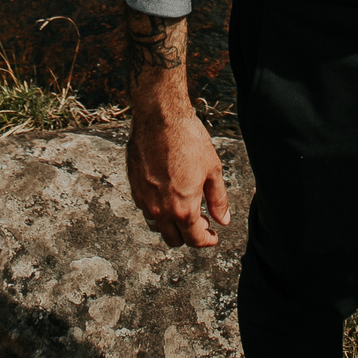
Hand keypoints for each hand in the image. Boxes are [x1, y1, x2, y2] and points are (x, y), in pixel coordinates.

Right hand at [126, 108, 230, 247]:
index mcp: (182, 209)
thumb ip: (218, 199)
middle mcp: (160, 210)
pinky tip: (168, 192)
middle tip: (201, 221)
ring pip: (157, 225)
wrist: (159, 117)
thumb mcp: (213, 170)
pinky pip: (146, 208)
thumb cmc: (188, 139)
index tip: (212, 235)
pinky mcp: (134, 187)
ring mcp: (144, 200)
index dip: (206, 240)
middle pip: (173, 239)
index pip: (194, 240)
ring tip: (183, 207)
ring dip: (170, 223)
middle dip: (188, 235)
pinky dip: (158, 208)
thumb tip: (223, 220)